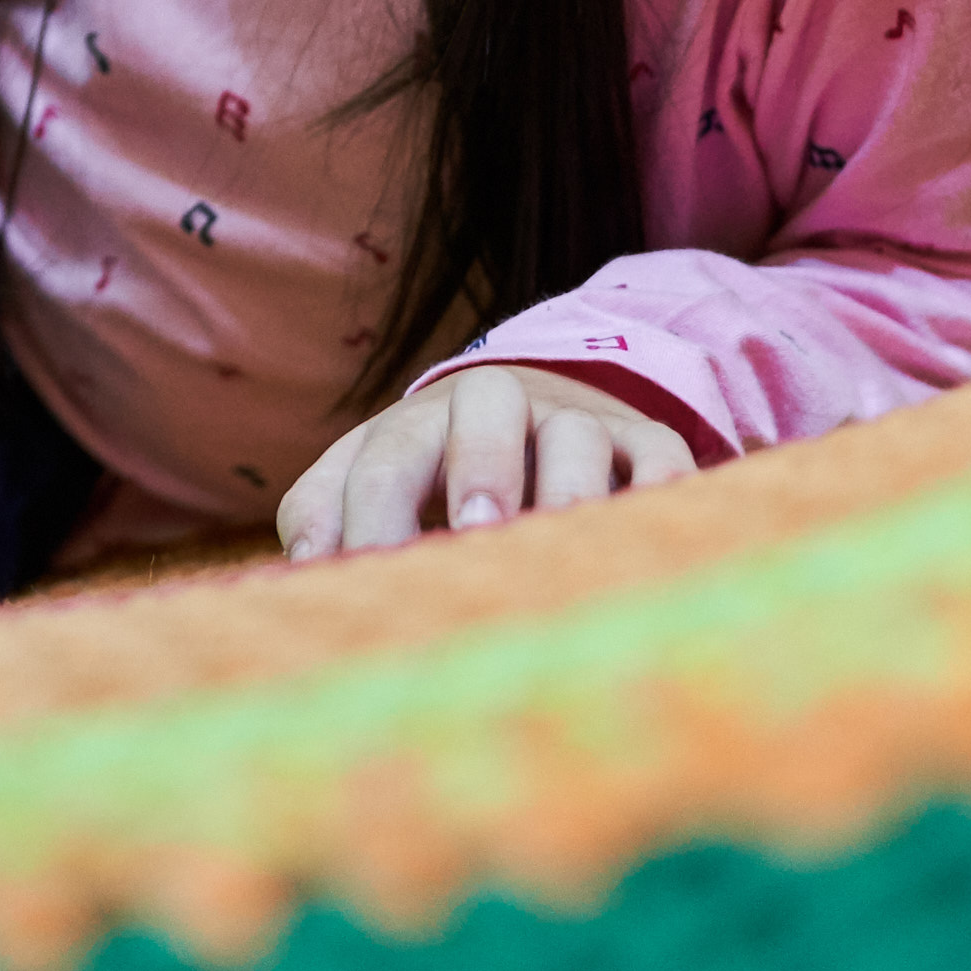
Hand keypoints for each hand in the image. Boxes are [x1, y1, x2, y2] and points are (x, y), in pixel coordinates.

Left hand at [274, 364, 698, 557]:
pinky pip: (663, 459)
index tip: (366, 566)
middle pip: (489, 405)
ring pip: (579, 435)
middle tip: (476, 526)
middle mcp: (502, 404)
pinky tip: (644, 545)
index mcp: (421, 418)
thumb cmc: (438, 469)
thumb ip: (326, 509)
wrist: (540, 406)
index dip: (375, 508)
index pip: (387, 454)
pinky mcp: (647, 444)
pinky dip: (659, 495)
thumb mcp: (377, 473)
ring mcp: (580, 421)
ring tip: (557, 544)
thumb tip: (307, 563)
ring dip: (568, 486)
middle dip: (480, 462)